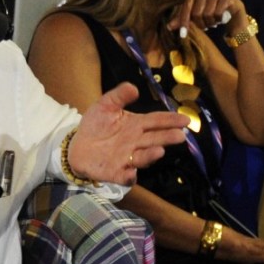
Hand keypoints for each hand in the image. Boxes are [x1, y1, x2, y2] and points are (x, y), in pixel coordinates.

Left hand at [71, 82, 189, 184]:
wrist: (78, 146)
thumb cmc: (96, 125)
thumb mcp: (105, 106)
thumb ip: (118, 96)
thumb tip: (133, 87)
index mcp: (136, 125)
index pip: (156, 121)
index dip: (170, 120)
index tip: (185, 120)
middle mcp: (136, 142)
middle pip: (154, 139)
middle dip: (167, 137)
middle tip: (180, 135)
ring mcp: (127, 159)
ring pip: (142, 157)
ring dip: (151, 155)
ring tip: (159, 150)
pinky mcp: (115, 172)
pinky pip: (124, 176)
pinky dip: (128, 176)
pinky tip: (131, 173)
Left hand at [167, 0, 245, 37]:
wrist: (232, 13)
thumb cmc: (210, 14)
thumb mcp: (195, 17)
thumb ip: (182, 20)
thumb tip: (168, 27)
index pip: (186, 9)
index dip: (184, 22)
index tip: (182, 35)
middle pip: (197, 13)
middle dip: (201, 24)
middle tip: (205, 26)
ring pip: (208, 14)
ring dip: (211, 23)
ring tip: (214, 21)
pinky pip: (219, 13)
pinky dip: (219, 19)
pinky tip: (222, 18)